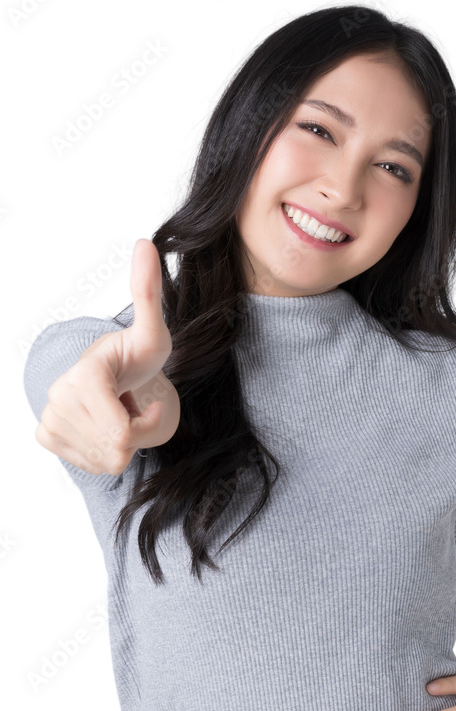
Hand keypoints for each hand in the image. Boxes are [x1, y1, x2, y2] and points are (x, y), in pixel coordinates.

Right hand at [36, 238, 179, 474]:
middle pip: (116, 449)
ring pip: (105, 460)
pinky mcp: (46, 435)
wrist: (112, 373)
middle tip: (135, 406)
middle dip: (136, 434)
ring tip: (120, 413)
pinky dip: (104, 452)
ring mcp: (49, 417)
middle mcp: (58, 396)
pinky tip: (104, 425)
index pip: (119, 433)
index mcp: (84, 375)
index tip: (147, 400)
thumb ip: (148, 294)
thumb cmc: (136, 356)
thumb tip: (146, 244)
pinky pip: (89, 465)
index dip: (145, 424)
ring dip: (123, 442)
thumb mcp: (154, 331)